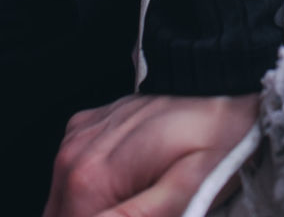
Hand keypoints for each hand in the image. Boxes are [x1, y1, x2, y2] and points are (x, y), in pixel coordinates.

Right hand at [42, 90, 260, 216]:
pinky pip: (72, 177)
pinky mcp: (84, 129)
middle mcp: (72, 157)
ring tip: (141, 196)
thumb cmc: (211, 136)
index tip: (147, 213)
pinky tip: (132, 180)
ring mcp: (77, 139)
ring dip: (95, 209)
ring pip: (65, 204)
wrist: (218, 80)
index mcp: (91, 178)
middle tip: (147, 206)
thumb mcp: (186, 192)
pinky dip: (96, 189)